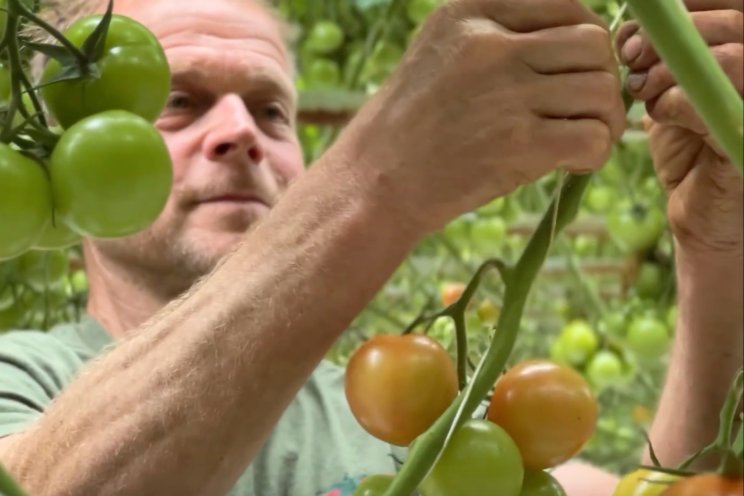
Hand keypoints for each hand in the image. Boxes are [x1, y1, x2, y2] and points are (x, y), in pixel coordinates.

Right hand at [339, 0, 624, 232]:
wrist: (376, 180)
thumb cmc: (410, 121)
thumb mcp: (442, 48)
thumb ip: (500, 33)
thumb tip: (581, 39)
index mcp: (472, 8)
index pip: (567, 4)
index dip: (584, 41)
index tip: (573, 73)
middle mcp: (491, 42)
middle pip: (593, 45)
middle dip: (600, 79)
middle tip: (584, 111)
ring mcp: (506, 92)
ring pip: (601, 89)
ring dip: (604, 119)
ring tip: (580, 140)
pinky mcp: (518, 143)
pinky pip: (593, 137)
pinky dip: (596, 153)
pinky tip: (572, 164)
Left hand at [617, 0, 742, 254]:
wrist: (702, 216)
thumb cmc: (691, 153)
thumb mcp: (671, 94)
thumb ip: (658, 59)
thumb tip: (631, 31)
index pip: (728, 5)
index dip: (684, 10)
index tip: (636, 36)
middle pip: (731, 22)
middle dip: (668, 37)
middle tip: (632, 61)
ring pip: (730, 57)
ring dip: (669, 72)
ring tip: (644, 92)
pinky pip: (714, 103)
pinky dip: (676, 103)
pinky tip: (660, 115)